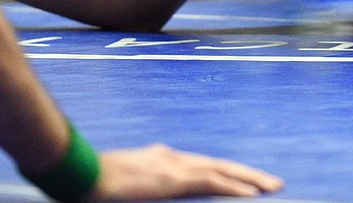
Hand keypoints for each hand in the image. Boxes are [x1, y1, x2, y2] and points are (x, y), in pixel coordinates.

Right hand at [88, 145, 282, 199]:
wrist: (79, 173)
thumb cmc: (93, 183)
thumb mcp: (127, 184)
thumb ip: (146, 185)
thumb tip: (151, 189)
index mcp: (164, 160)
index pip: (205, 166)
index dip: (229, 174)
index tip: (248, 181)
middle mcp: (173, 158)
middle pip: (220, 165)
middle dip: (248, 174)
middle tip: (272, 183)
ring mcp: (174, 166)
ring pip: (222, 171)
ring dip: (250, 179)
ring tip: (272, 186)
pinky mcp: (172, 179)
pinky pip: (211, 183)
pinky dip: (233, 187)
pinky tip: (252, 193)